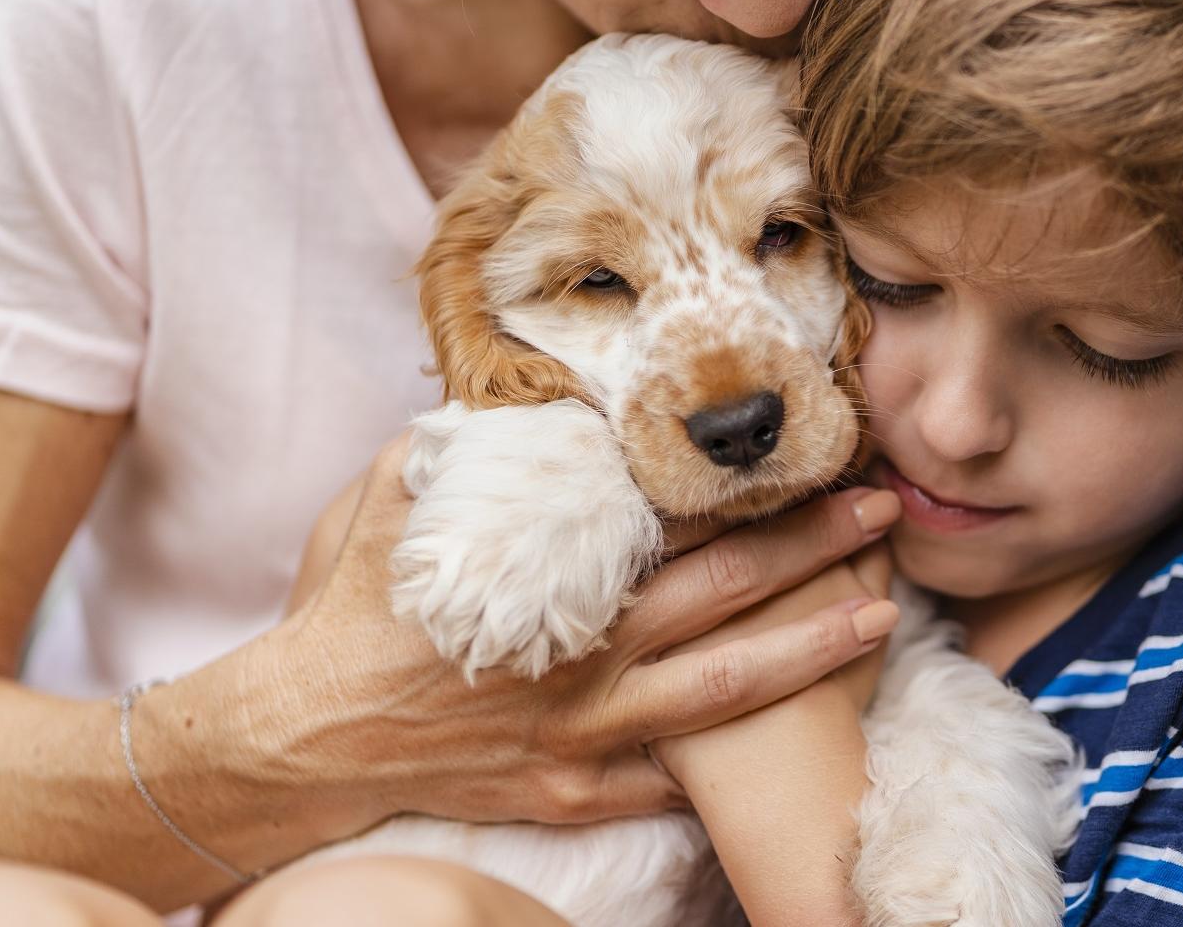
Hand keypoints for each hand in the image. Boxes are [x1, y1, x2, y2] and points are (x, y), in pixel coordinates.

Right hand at [251, 434, 902, 836]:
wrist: (297, 737)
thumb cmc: (348, 609)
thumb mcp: (395, 497)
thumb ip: (470, 447)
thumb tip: (526, 390)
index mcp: (554, 576)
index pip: (678, 518)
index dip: (753, 485)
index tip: (815, 451)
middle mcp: (587, 657)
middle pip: (728, 592)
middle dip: (815, 547)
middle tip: (886, 510)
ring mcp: (585, 734)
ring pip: (727, 691)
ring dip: (811, 649)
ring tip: (885, 617)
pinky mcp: (573, 792)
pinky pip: (672, 780)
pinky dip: (735, 760)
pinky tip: (804, 739)